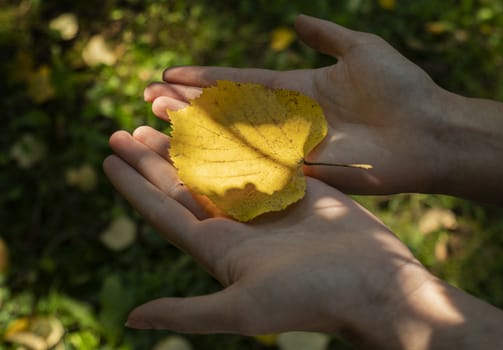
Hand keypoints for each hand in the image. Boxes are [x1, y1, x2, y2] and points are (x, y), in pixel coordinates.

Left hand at [103, 126, 429, 339]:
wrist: (375, 284)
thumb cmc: (310, 300)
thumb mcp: (243, 309)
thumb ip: (187, 313)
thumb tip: (132, 319)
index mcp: (219, 249)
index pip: (164, 212)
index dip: (134, 187)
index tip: (106, 159)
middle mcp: (237, 225)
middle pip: (184, 184)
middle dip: (153, 158)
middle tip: (125, 129)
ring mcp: (267, 204)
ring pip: (218, 165)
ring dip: (189, 142)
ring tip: (163, 117)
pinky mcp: (295, 187)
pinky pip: (258, 156)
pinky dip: (237, 137)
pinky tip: (220, 118)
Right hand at [144, 14, 447, 195]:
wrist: (430, 132)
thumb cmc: (402, 88)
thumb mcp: (362, 48)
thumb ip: (327, 36)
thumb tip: (297, 20)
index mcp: (298, 89)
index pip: (241, 81)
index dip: (206, 78)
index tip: (171, 74)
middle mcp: (288, 120)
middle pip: (228, 109)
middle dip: (188, 103)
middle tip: (149, 97)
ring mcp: (292, 147)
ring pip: (234, 136)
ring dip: (195, 127)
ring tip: (157, 117)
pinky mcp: (302, 172)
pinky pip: (256, 165)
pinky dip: (225, 159)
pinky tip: (192, 152)